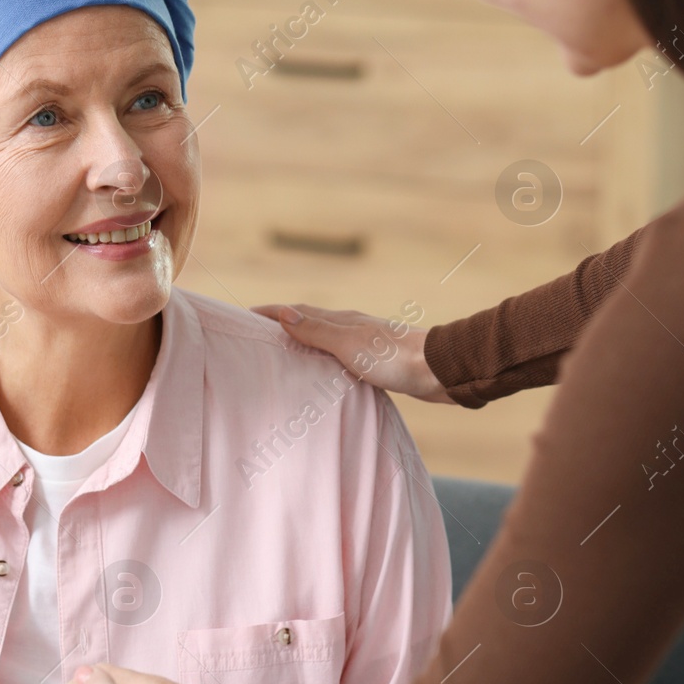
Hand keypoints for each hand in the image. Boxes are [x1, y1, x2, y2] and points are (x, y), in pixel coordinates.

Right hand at [251, 304, 454, 403]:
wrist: (439, 370)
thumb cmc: (394, 358)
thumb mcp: (349, 345)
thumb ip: (316, 331)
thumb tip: (283, 313)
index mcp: (341, 321)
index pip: (297, 311)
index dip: (271, 312)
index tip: (245, 315)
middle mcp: (350, 327)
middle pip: (309, 321)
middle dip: (282, 325)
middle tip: (257, 334)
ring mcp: (364, 343)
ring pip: (324, 339)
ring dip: (302, 341)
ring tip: (282, 353)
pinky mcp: (376, 361)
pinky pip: (338, 356)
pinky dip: (322, 358)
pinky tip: (323, 371)